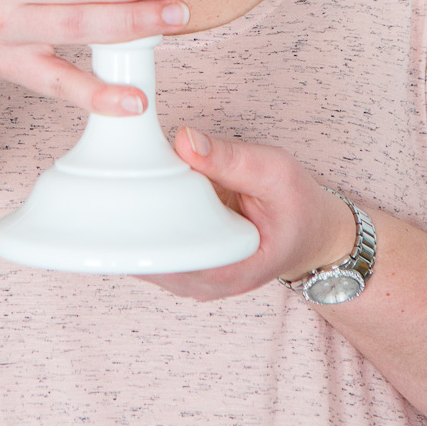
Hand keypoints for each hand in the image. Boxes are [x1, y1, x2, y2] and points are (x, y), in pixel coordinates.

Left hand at [135, 128, 357, 300]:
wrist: (312, 231)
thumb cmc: (298, 205)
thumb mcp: (275, 172)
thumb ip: (231, 158)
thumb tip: (184, 141)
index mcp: (233, 270)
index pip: (171, 263)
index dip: (142, 235)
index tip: (122, 204)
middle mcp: (208, 284)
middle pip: (150, 264)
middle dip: (130, 228)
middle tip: (114, 188)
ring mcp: (196, 279)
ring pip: (147, 261)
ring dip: (132, 229)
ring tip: (120, 191)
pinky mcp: (189, 265)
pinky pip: (156, 253)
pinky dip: (143, 230)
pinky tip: (134, 203)